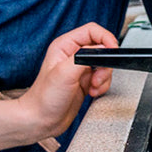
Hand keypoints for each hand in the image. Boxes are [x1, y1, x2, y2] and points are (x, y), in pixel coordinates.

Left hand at [18, 22, 117, 141]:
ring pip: (104, 64)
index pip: (92, 31)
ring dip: (104, 77)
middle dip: (104, 64)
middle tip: (97, 77)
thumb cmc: (44, 98)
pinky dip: (102, 86)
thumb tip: (102, 48)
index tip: (111, 51)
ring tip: (93, 87)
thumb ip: (85, 56)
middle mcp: (73, 55)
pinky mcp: (85, 82)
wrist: (40, 121)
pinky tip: (92, 92)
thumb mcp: (64, 73)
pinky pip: (103, 78)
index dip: (105, 39)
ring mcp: (80, 69)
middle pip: (102, 48)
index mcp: (65, 45)